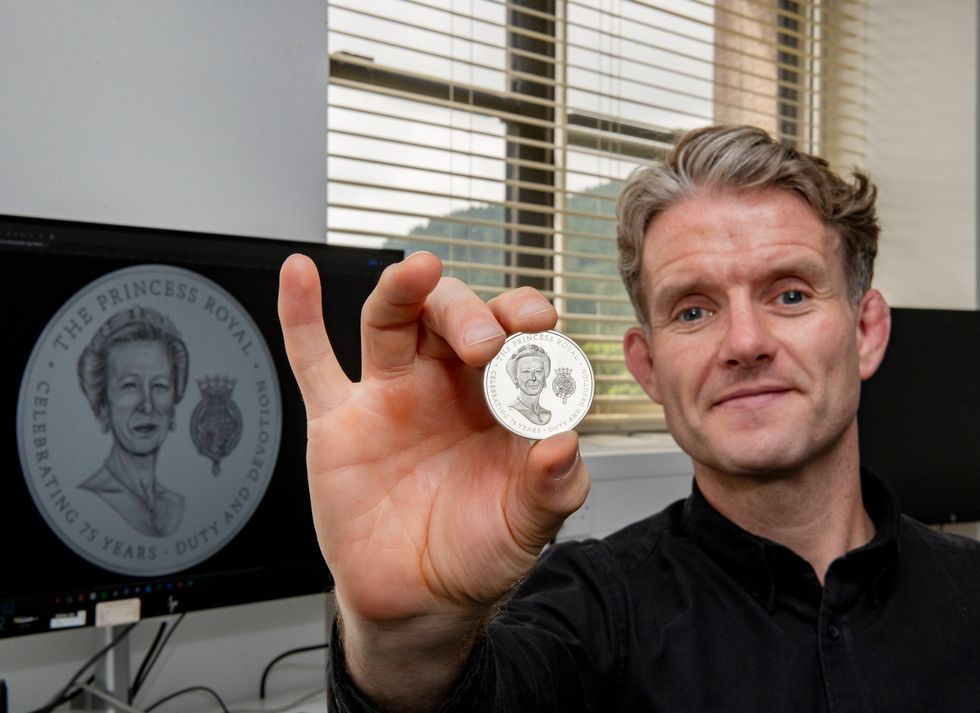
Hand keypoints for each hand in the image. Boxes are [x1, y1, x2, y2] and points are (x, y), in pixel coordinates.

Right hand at [278, 251, 589, 627]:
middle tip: (484, 344)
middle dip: (468, 315)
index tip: (538, 328)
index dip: (525, 319)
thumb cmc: (478, 552)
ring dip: (402, 290)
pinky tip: (299, 274)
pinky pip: (313, 360)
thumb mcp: (528, 525)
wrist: (417, 600)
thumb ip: (553, 485)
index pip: (514, 335)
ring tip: (419, 270)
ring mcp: (390, 397)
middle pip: (450, 315)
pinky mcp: (338, 421)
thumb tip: (563, 444)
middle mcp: (445, 385)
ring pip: (390, 321)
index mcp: (497, 397)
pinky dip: (300, 316)